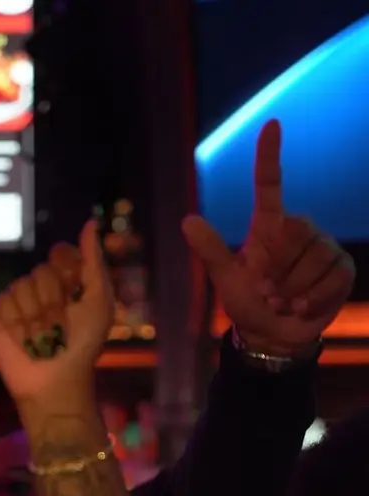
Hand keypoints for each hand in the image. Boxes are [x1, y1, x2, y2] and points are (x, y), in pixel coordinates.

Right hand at [0, 220, 113, 409]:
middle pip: (40, 271)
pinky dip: (15, 323)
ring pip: (20, 286)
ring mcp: (18, 305)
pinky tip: (23, 340)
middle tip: (60, 327)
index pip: (61, 254)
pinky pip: (2, 303)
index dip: (67, 270)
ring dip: (35, 317)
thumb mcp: (99, 300)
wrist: (57, 381)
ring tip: (42, 339)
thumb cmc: (84, 345)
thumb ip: (94, 261)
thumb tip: (89, 222)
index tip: (75, 292)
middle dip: (53, 301)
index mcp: (67, 282)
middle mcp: (41, 290)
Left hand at [183, 120, 354, 357]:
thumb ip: (211, 251)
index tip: (270, 124)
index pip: (270, 186)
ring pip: (315, 258)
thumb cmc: (248, 303)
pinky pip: (331, 279)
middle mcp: (298, 231)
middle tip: (268, 288)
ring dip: (293, 290)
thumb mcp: (226, 280)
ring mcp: (323, 248)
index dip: (269, 156)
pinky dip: (312, 300)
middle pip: (295, 232)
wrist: (273, 336)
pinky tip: (301, 308)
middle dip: (279, 269)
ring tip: (283, 300)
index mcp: (268, 228)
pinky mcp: (341, 269)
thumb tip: (187, 220)